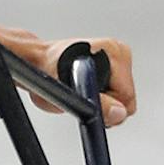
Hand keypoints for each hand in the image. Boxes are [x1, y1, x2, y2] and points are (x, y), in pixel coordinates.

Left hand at [0, 27, 135, 126]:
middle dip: (105, 104)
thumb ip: (99, 106)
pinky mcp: (114, 63)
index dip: (108, 109)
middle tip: (81, 97)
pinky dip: (102, 95)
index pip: (127, 97)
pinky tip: (85, 87)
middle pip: (126, 98)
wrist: (37, 63)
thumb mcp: (71, 96)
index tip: (89, 105)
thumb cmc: (46, 73)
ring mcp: (117, 56)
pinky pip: (116, 92)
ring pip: (122, 98)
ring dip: (102, 100)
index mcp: (113, 52)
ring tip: (80, 89)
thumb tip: (118, 113)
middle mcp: (117, 51)